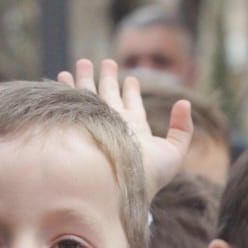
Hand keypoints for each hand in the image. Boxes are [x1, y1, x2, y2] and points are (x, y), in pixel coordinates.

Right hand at [58, 58, 192, 195]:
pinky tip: (63, 77)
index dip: (132, 91)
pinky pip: (72, 102)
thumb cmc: (148, 174)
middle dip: (107, 79)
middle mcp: (113, 125)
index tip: (131, 78)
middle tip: (106, 62)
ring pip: (89, 96)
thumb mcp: (174, 151)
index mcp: (134, 129)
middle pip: (109, 96)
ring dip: (85, 80)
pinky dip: (67, 89)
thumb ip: (182, 128)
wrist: (118, 184)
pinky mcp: (80, 125)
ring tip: (81, 63)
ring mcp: (95, 124)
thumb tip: (184, 102)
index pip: (132, 105)